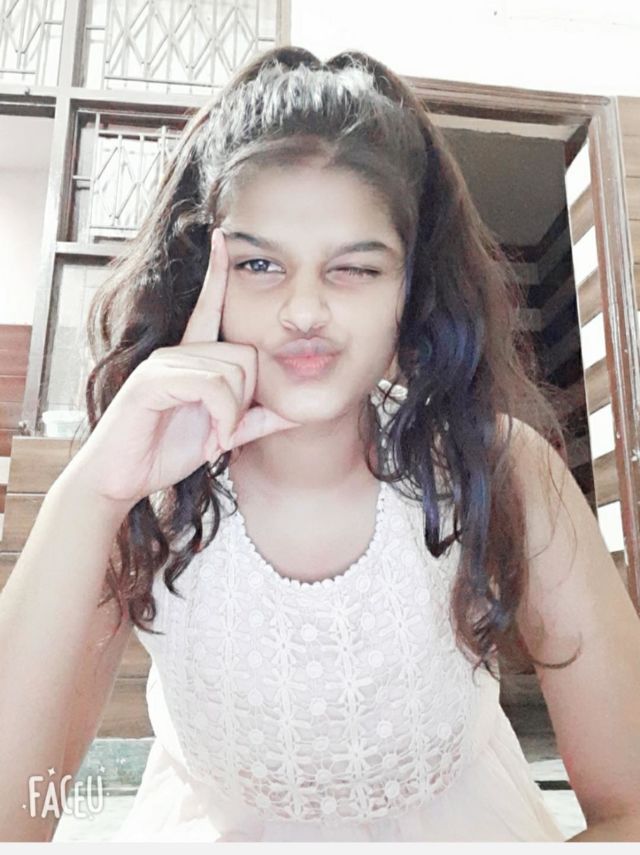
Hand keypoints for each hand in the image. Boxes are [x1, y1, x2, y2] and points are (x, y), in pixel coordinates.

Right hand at [66, 227, 300, 510]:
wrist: (123, 479)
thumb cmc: (165, 451)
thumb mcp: (221, 434)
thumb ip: (255, 420)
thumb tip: (297, 413)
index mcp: (191, 358)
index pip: (209, 307)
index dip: (218, 274)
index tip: (223, 236)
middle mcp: (177, 352)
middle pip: (246, 355)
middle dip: (246, 402)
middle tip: (225, 433)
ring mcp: (163, 363)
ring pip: (232, 372)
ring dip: (232, 417)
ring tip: (215, 440)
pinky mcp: (152, 381)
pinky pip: (211, 386)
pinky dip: (221, 418)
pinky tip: (210, 441)